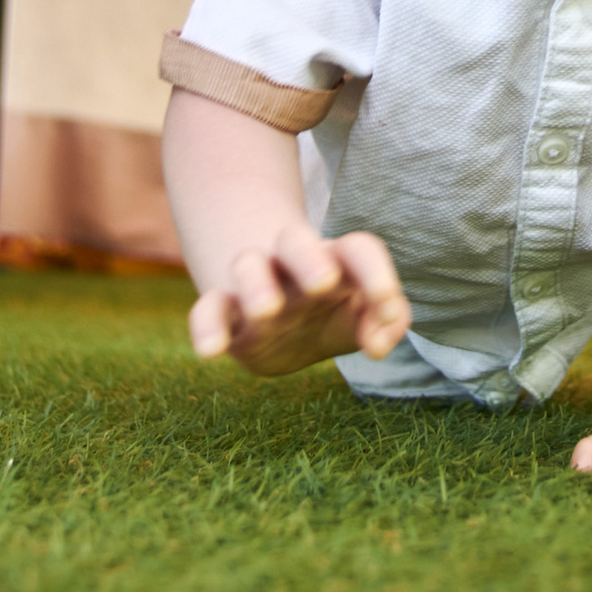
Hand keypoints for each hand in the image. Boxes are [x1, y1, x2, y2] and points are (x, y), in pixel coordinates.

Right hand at [187, 225, 410, 375]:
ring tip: (266, 311)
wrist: (280, 326)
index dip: (375, 271)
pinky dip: (205, 326)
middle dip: (308, 257)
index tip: (385, 305)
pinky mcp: (227, 313)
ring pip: (248, 265)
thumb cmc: (331, 314)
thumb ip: (386, 326)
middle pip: (295, 240)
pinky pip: (208, 308)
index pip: (357, 250)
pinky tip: (211, 351)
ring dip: (256, 284)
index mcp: (335, 261)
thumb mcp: (363, 319)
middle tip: (323, 282)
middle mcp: (293, 266)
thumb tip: (376, 343)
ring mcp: (256, 286)